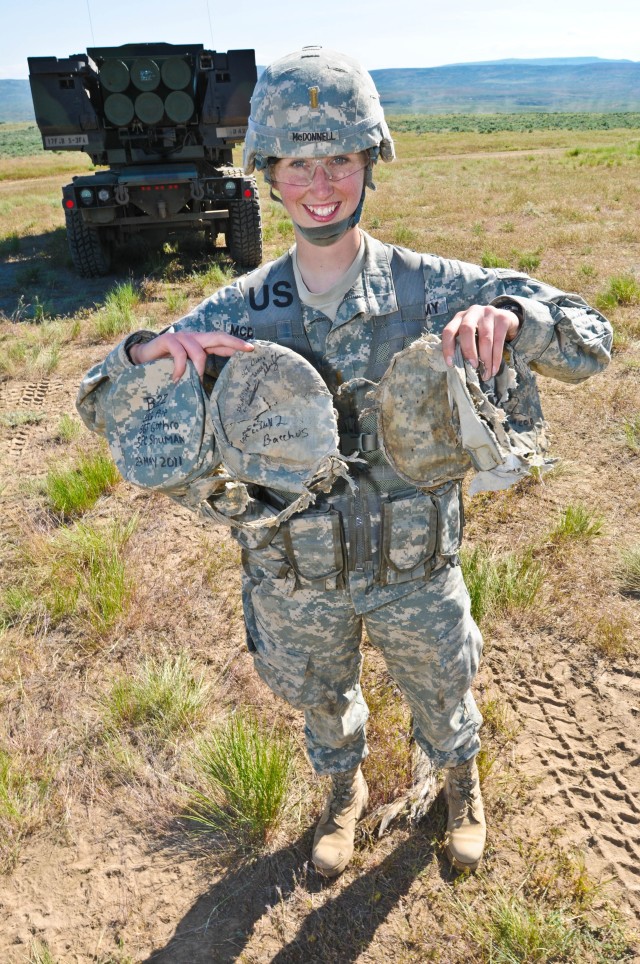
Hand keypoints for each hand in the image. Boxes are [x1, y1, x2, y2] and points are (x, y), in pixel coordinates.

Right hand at [129, 330, 253, 381]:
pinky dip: (180, 368)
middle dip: (233, 342)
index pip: (222, 342)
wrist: (141, 359)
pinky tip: (176, 378)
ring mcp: (181, 337)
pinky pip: (180, 354)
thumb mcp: (187, 371)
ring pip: (198, 350)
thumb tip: (214, 389)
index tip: (253, 349)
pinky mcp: (168, 340)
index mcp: (200, 344)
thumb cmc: (166, 367)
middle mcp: (194, 338)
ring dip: (198, 368)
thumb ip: (199, 373)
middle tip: (247, 348)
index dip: (237, 344)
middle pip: (217, 336)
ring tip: (191, 381)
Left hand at [441, 304, 519, 377]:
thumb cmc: (482, 332)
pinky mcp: (503, 318)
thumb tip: (458, 368)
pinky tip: (494, 369)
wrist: (506, 319)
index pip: (449, 331)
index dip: (448, 347)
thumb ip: (463, 344)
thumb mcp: (470, 334)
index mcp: (460, 317)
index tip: (451, 364)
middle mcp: (473, 312)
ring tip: (486, 374)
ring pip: (485, 338)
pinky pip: (498, 341)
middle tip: (473, 367)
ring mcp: (488, 313)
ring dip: (486, 359)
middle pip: (467, 329)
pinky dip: (496, 358)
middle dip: (469, 351)